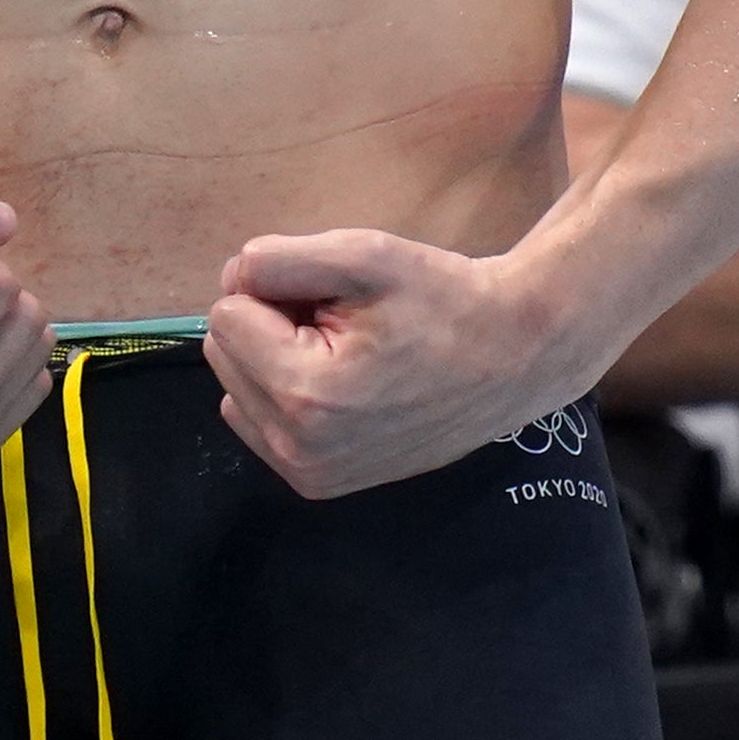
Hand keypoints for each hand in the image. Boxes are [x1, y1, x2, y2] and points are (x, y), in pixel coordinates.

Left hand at [207, 226, 586, 499]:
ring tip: (347, 352)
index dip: (280, 288)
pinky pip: (260, 424)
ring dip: (277, 360)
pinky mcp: (318, 485)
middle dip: (273, 324)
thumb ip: (282, 259)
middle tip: (344, 321)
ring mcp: (307, 474)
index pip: (227, 314)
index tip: (338, 295)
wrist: (513, 358)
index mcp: (305, 393)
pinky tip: (342, 384)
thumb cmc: (445, 300)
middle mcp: (297, 448)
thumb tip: (231, 280)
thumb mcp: (368, 255)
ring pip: (237, 389)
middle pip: (225, 354)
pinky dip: (287, 394)